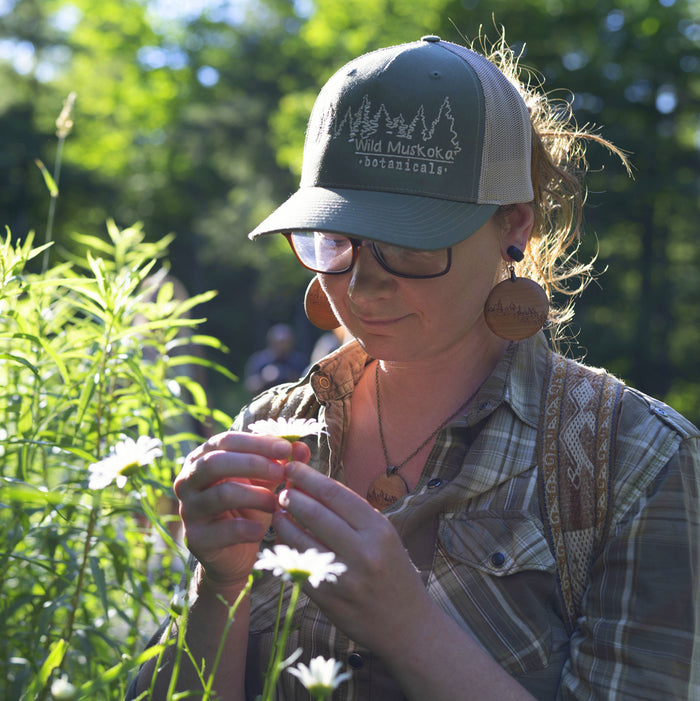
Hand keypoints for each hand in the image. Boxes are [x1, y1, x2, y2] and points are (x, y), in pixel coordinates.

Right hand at [174, 432, 310, 591]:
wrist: (235, 552)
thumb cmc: (250, 506)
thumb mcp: (266, 480)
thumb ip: (281, 462)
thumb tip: (301, 447)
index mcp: (202, 458)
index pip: (226, 441)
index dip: (257, 443)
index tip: (286, 449)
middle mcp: (188, 480)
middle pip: (216, 463)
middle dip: (253, 464)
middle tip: (282, 472)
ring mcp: (188, 510)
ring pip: (221, 494)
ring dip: (256, 496)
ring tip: (277, 502)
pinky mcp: (195, 538)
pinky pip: (222, 530)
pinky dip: (248, 529)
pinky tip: (264, 530)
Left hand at [271, 461, 429, 654]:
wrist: (407, 626)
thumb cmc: (394, 572)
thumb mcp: (385, 536)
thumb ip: (353, 514)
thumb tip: (315, 487)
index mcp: (378, 530)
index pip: (335, 493)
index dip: (309, 477)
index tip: (292, 467)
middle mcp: (363, 551)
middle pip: (315, 513)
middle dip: (292, 496)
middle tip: (280, 488)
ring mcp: (344, 576)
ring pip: (301, 539)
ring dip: (284, 522)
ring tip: (277, 511)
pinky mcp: (328, 598)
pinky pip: (298, 566)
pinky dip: (286, 548)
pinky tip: (282, 539)